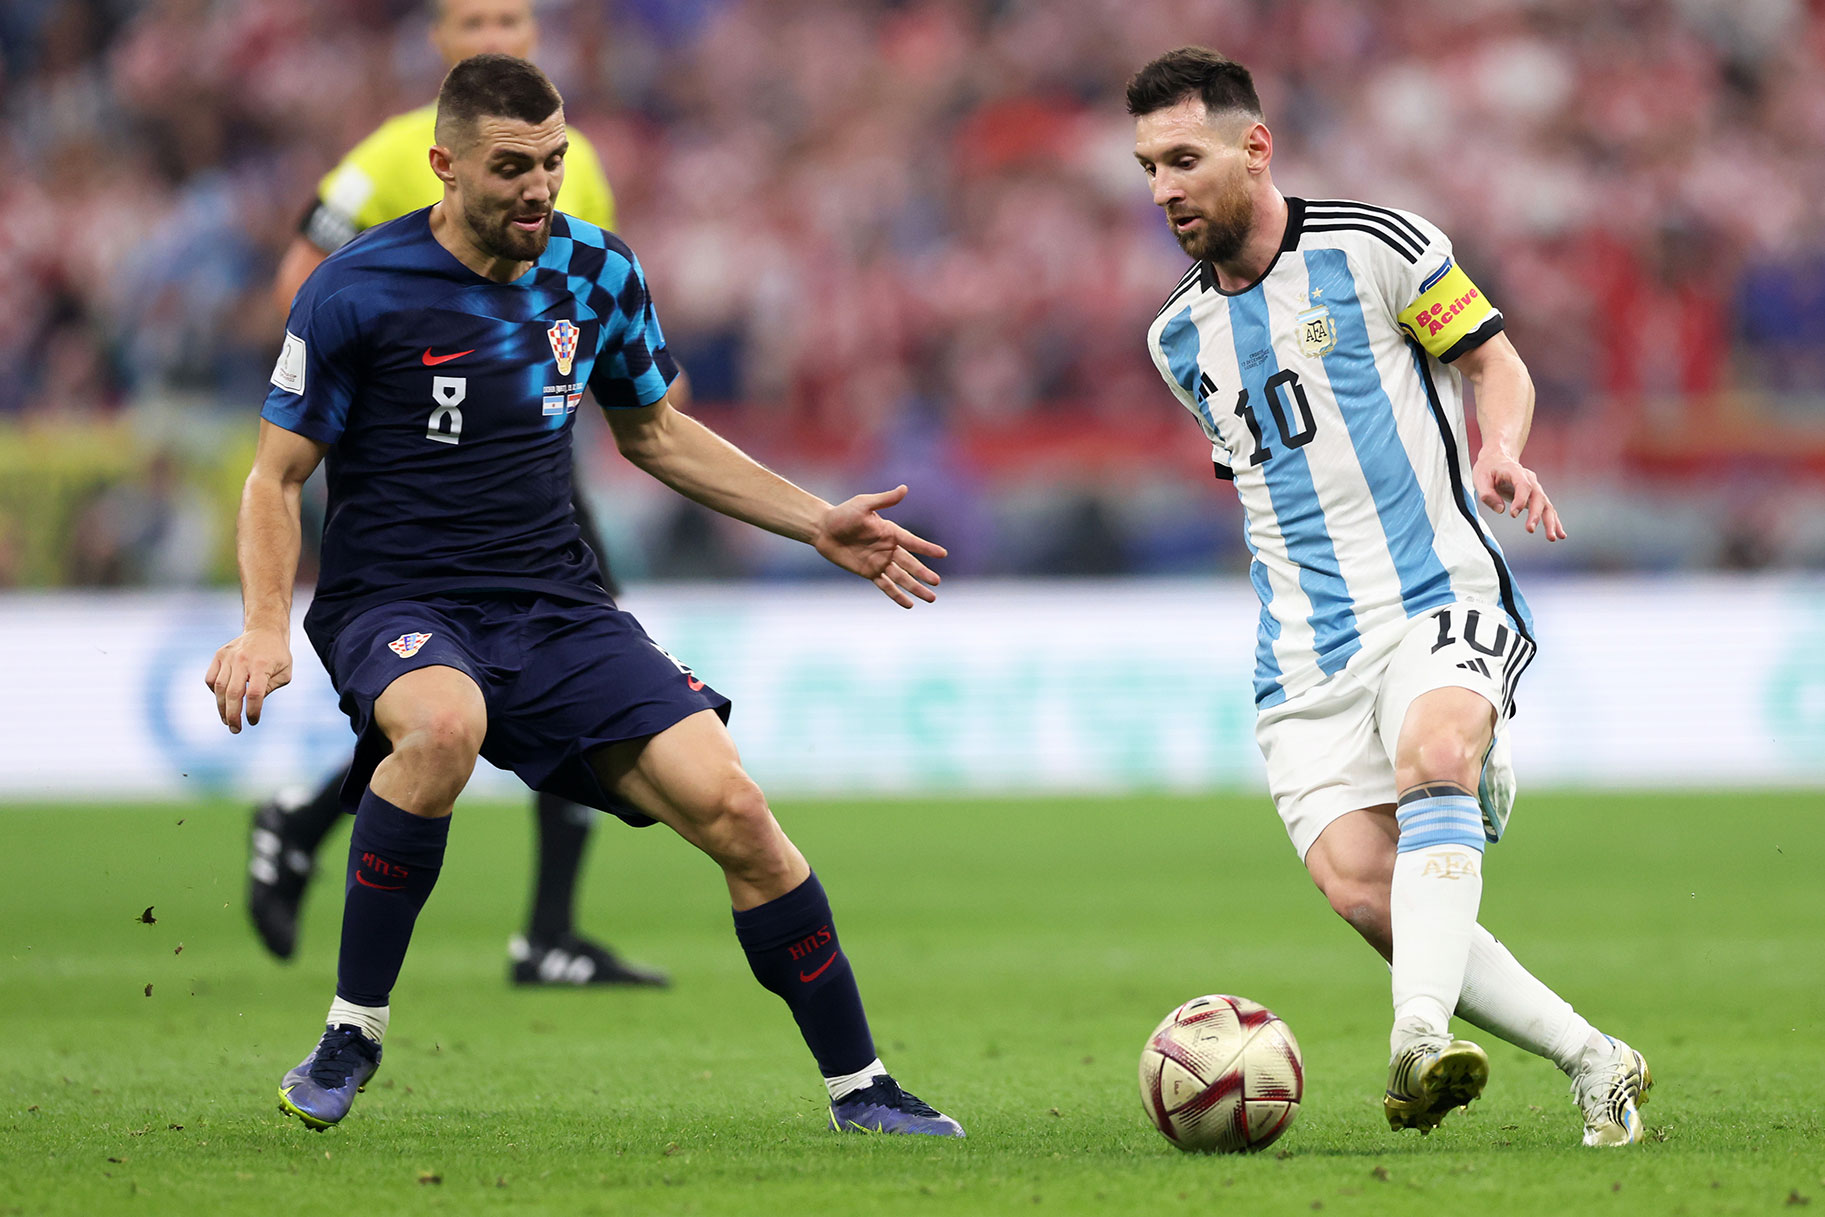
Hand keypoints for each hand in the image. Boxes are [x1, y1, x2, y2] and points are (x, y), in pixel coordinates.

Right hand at [205, 627, 292, 732]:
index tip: (253, 722)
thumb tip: (253, 703)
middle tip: (235, 729)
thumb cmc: (277, 655)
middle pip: (233, 693)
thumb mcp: (285, 673)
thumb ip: (270, 688)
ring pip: (219, 688)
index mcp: (262, 665)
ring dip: (221, 708)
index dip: (252, 711)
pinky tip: (222, 700)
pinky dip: (214, 692)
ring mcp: (228, 657)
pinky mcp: (219, 655)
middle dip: (233, 716)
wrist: (265, 630)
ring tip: (227, 721)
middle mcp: (242, 660)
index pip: (254, 694)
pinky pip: (210, 679)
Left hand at [812, 485, 947, 606]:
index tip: (942, 554)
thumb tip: (904, 489)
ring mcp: (879, 562)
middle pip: (910, 564)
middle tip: (937, 582)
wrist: (823, 529)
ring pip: (902, 578)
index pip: (912, 542)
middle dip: (923, 573)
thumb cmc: (843, 513)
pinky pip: (885, 586)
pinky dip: (897, 595)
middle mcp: (888, 548)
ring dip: (916, 588)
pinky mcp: (869, 572)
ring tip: (931, 598)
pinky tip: (909, 604)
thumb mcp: (863, 504)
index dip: (926, 548)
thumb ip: (884, 500)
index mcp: (890, 532)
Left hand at [1473, 450, 1565, 540]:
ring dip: (1550, 522)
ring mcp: (1535, 488)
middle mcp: (1530, 479)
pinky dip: (1554, 521)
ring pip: (1546, 505)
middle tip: (1530, 529)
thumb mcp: (1480, 478)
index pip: (1523, 486)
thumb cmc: (1488, 469)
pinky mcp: (1535, 497)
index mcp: (1516, 471)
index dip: (1520, 500)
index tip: (1513, 514)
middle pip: (1538, 497)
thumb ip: (1487, 494)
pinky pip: (1547, 509)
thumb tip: (1501, 510)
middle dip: (1536, 514)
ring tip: (1552, 538)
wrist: (1497, 459)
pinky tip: (1559, 534)